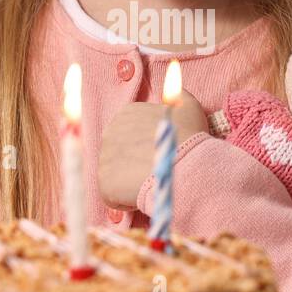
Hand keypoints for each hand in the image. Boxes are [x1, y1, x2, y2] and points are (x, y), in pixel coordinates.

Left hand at [98, 89, 208, 208]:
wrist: (184, 166)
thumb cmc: (188, 137)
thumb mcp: (188, 107)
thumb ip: (178, 96)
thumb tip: (176, 90)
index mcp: (127, 113)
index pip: (131, 134)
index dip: (148, 148)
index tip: (161, 155)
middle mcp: (110, 131)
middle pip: (121, 154)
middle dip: (136, 164)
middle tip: (157, 171)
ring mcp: (104, 157)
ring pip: (116, 175)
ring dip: (131, 183)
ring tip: (152, 184)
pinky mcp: (103, 182)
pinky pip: (113, 196)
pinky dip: (126, 201)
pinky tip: (144, 195)